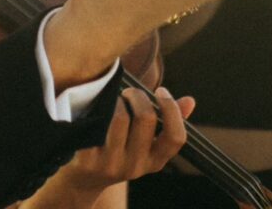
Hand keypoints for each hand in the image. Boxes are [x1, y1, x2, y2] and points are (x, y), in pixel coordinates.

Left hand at [16, 87, 191, 208]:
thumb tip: (190, 101)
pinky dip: (99, 109)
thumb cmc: (116, 153)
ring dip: (117, 99)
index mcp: (154, 161)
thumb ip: (166, 123)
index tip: (161, 91)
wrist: (80, 180)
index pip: (176, 137)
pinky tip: (98, 106)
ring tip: (114, 97)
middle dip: (138, 95)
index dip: (172, 110)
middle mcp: (135, 166)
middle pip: (146, 118)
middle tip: (129, 92)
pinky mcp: (87, 159)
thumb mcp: (143, 145)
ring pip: (120, 118)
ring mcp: (111, 163)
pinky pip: (96, 124)